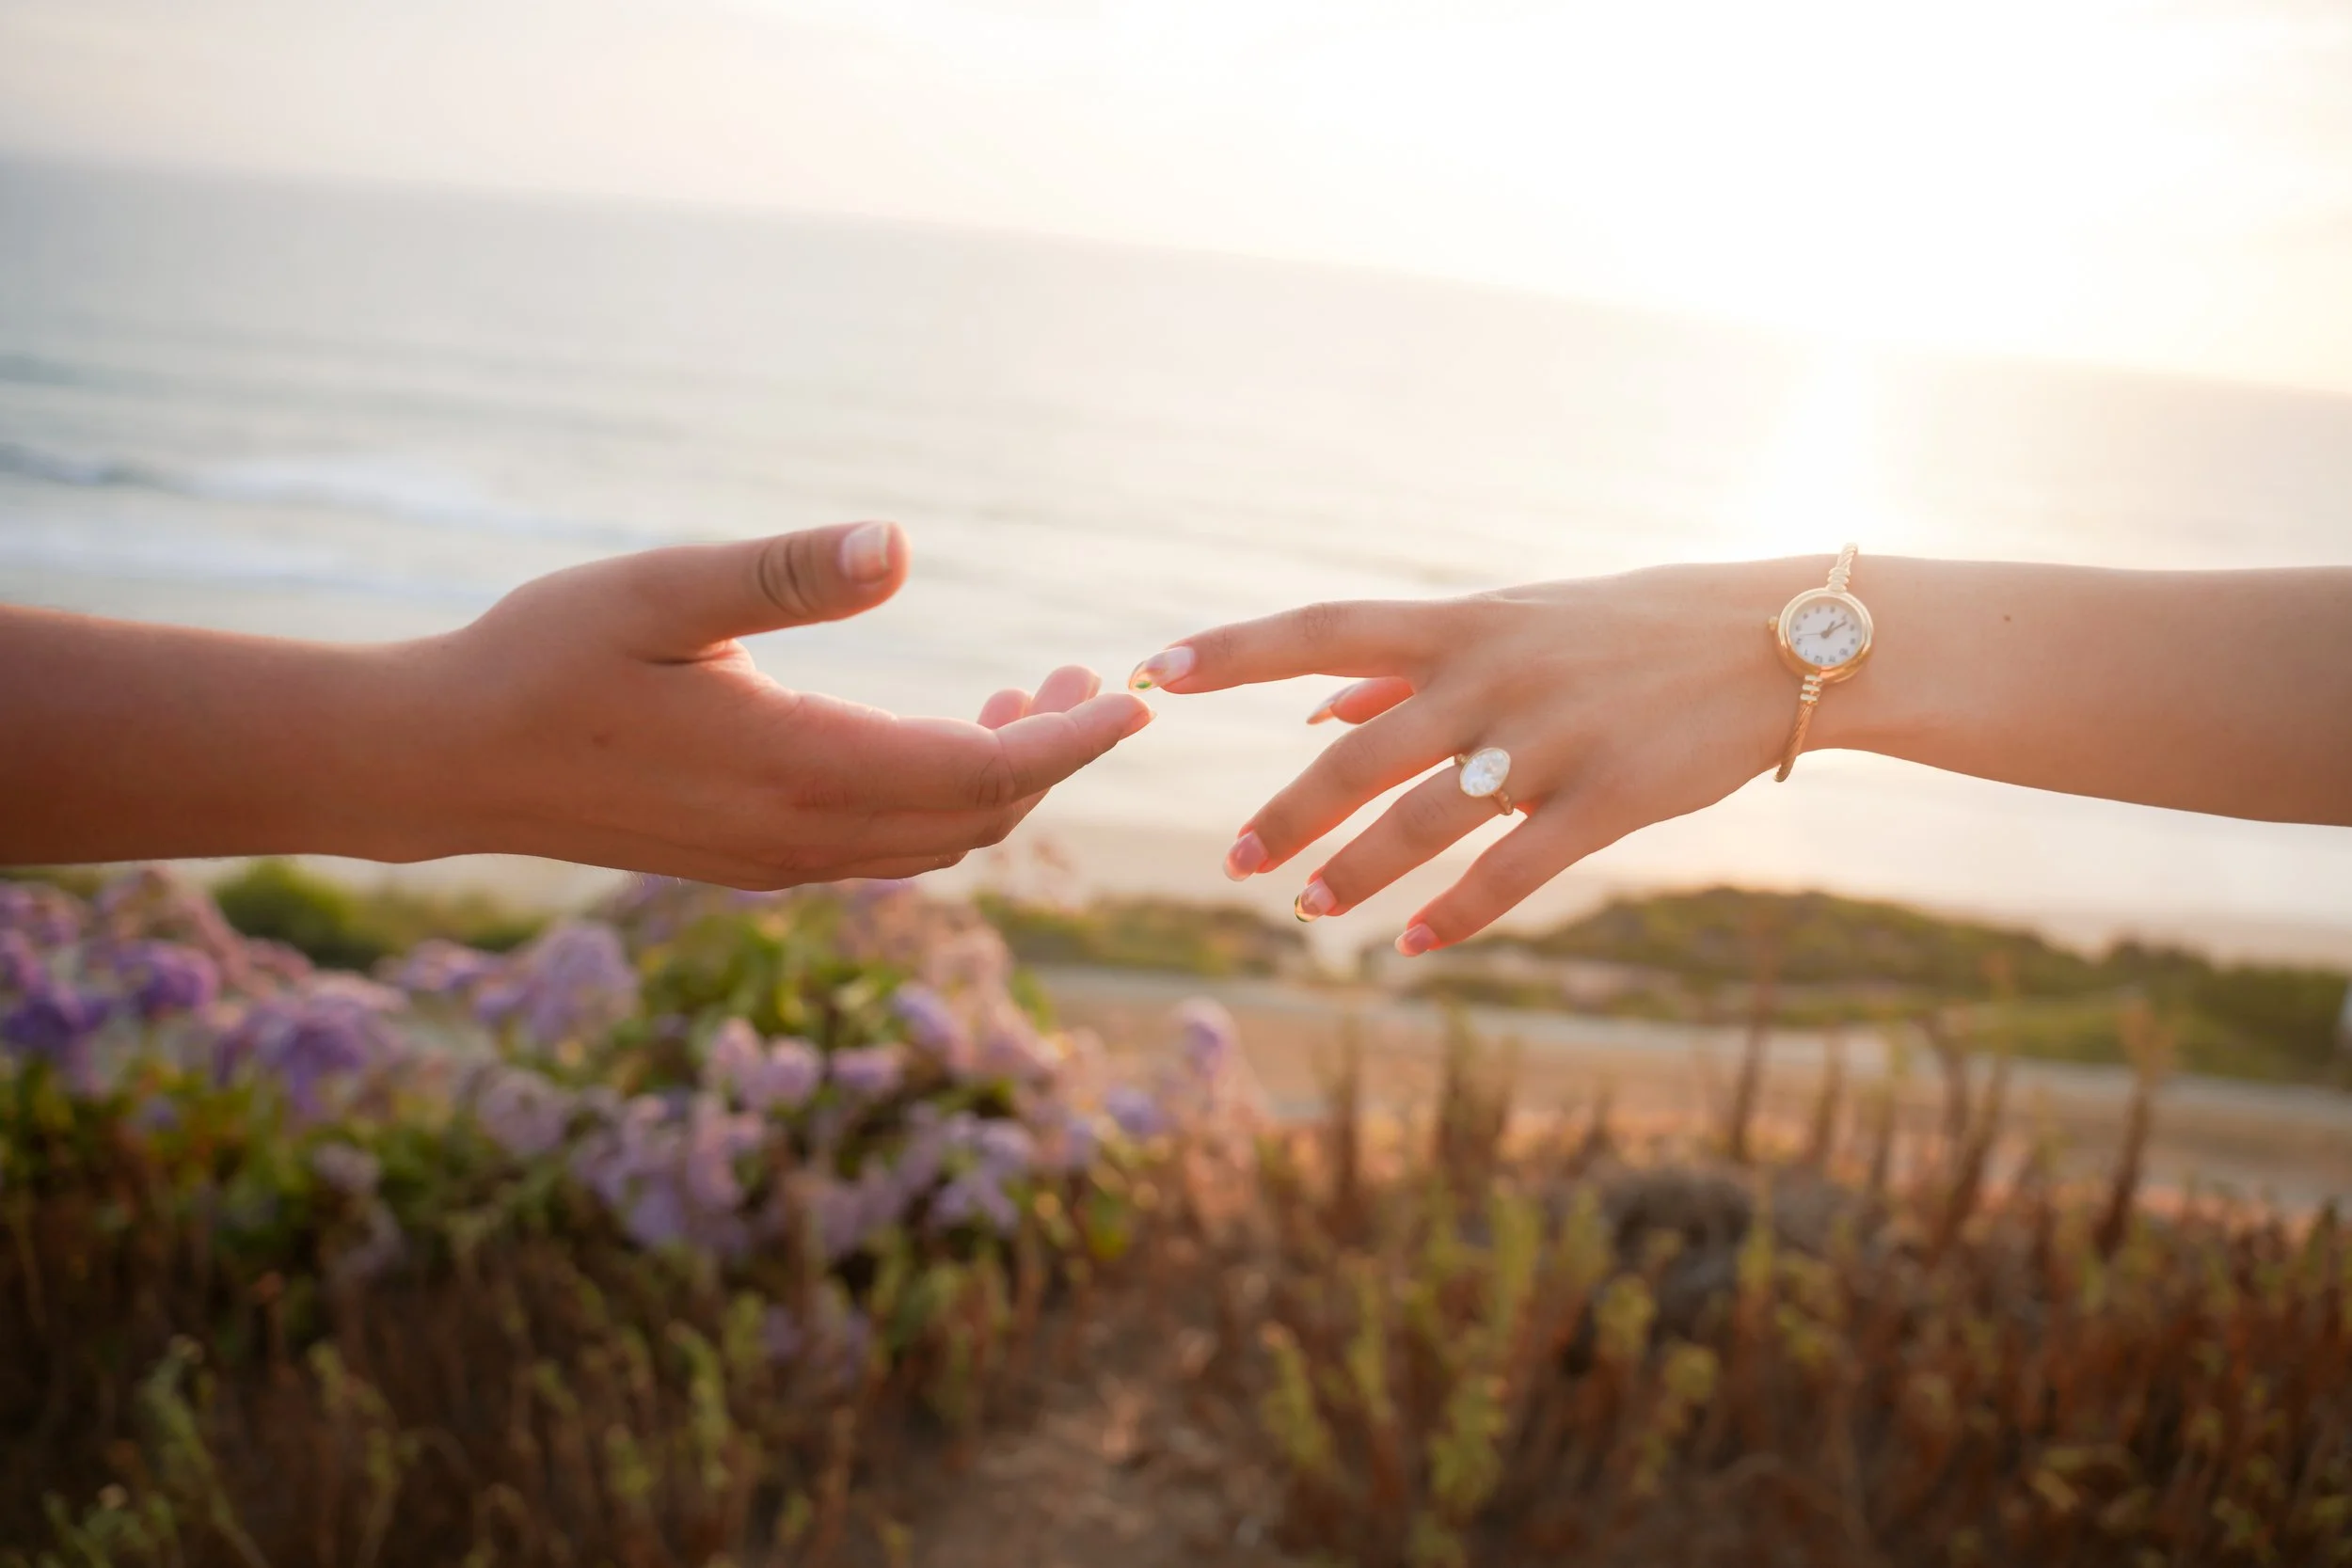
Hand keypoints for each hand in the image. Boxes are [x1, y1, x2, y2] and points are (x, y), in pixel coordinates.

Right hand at [404, 521, 1150, 885]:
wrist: (445, 763)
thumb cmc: (542, 659)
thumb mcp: (661, 592)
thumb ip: (784, 571)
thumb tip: (900, 544)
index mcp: (803, 770)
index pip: (986, 773)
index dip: (1074, 739)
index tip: (1138, 698)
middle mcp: (805, 837)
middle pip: (978, 817)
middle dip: (1049, 755)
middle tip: (1081, 674)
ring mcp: (779, 861)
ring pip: (936, 842)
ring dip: (997, 781)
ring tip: (1021, 695)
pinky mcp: (753, 862)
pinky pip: (886, 849)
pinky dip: (939, 802)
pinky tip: (931, 739)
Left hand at [1129, 559, 1806, 952]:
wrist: (1776, 640)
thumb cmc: (1624, 628)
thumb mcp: (1515, 621)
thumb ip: (1411, 667)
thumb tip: (1317, 707)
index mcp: (1461, 624)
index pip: (1321, 629)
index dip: (1233, 652)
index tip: (1153, 673)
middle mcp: (1492, 677)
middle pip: (1356, 754)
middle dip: (1286, 812)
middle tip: (1236, 863)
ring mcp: (1550, 740)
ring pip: (1424, 822)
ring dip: (1357, 872)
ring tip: (1309, 908)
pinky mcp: (1608, 801)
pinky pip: (1512, 871)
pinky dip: (1457, 914)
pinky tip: (1414, 947)